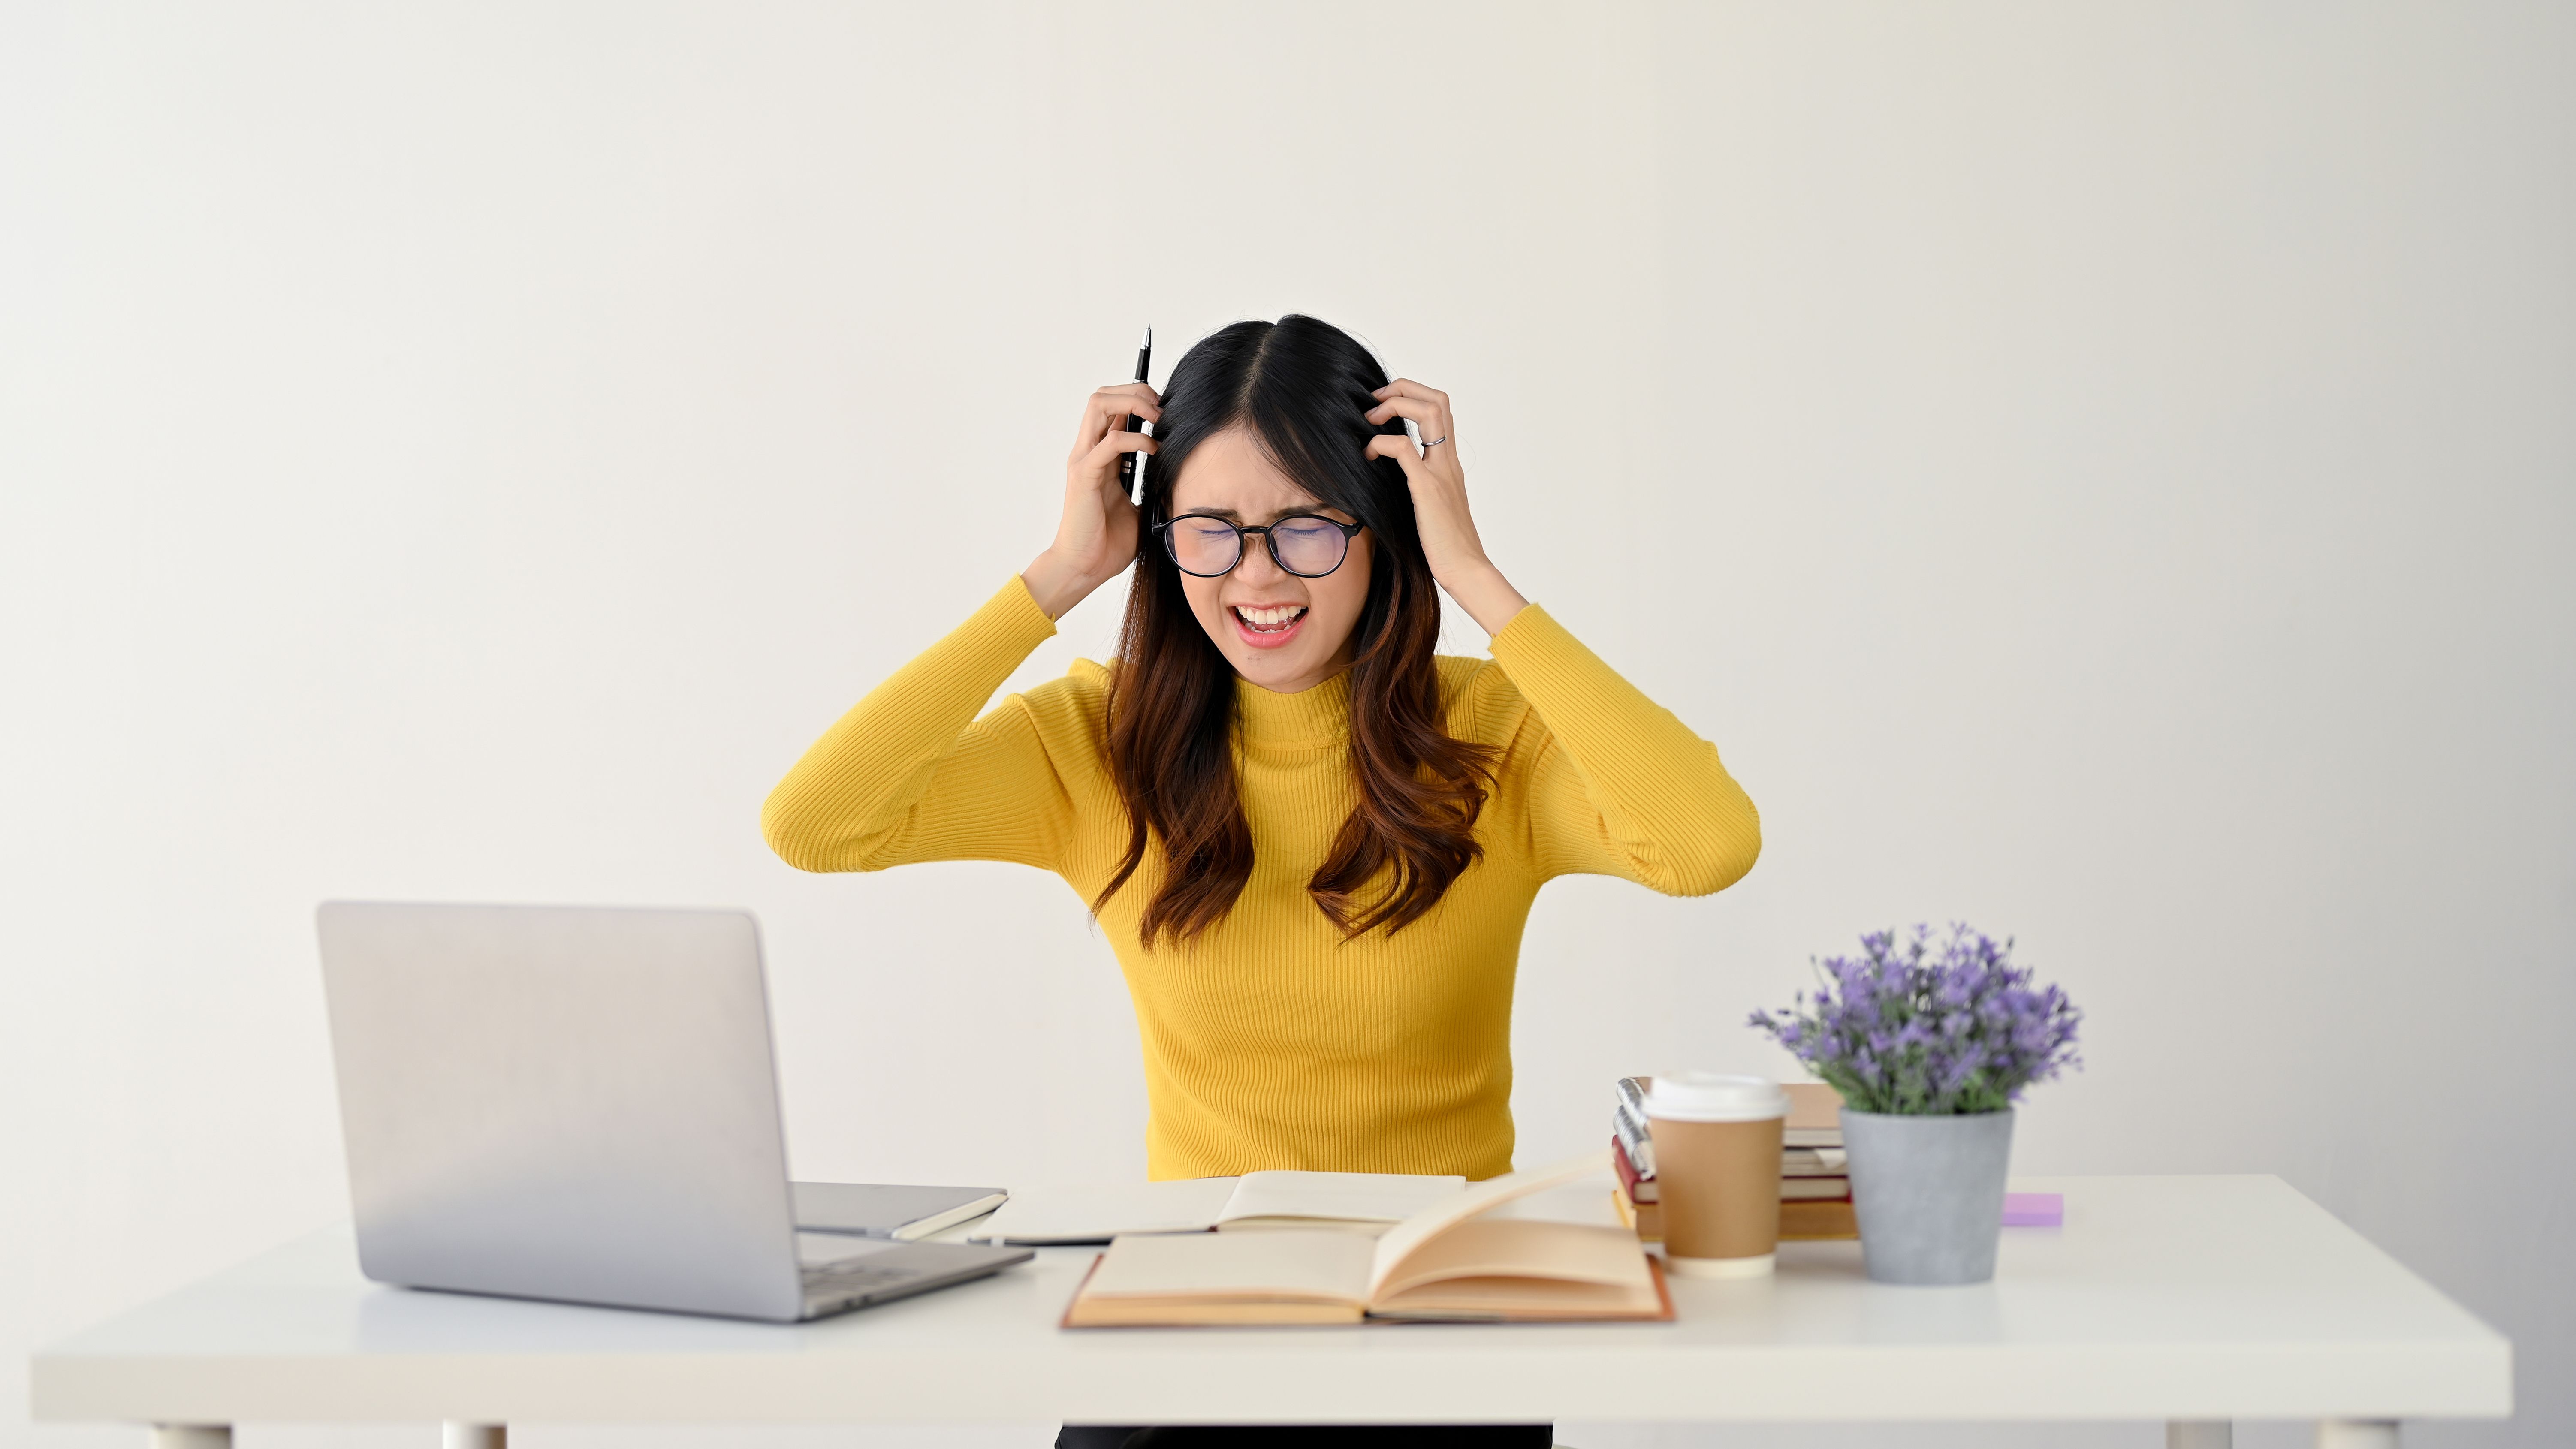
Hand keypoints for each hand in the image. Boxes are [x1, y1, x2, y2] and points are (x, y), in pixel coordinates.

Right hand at [1022, 383, 1158, 618]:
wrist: (1084, 567)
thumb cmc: (1108, 541)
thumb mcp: (1139, 505)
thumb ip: (1149, 483)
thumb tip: (1178, 472)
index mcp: (1099, 456)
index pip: (1111, 408)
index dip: (1137, 398)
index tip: (1165, 411)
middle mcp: (1088, 451)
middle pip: (1102, 395)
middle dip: (1135, 391)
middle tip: (1161, 408)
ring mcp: (1084, 460)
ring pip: (1099, 405)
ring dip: (1133, 403)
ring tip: (1157, 418)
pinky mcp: (1085, 475)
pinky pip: (1110, 442)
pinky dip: (1136, 439)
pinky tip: (1154, 450)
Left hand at [1364, 379, 1529, 634]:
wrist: (1466, 570)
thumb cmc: (1445, 546)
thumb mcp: (1431, 506)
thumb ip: (1418, 486)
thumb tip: (1389, 477)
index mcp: (1449, 463)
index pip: (1440, 409)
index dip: (1412, 395)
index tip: (1384, 406)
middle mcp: (1448, 461)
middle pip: (1437, 399)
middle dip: (1403, 388)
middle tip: (1375, 402)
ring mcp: (1440, 471)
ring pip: (1429, 411)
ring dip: (1395, 405)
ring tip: (1371, 419)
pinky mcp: (1427, 488)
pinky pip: (1403, 449)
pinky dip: (1381, 442)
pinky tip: (1368, 455)